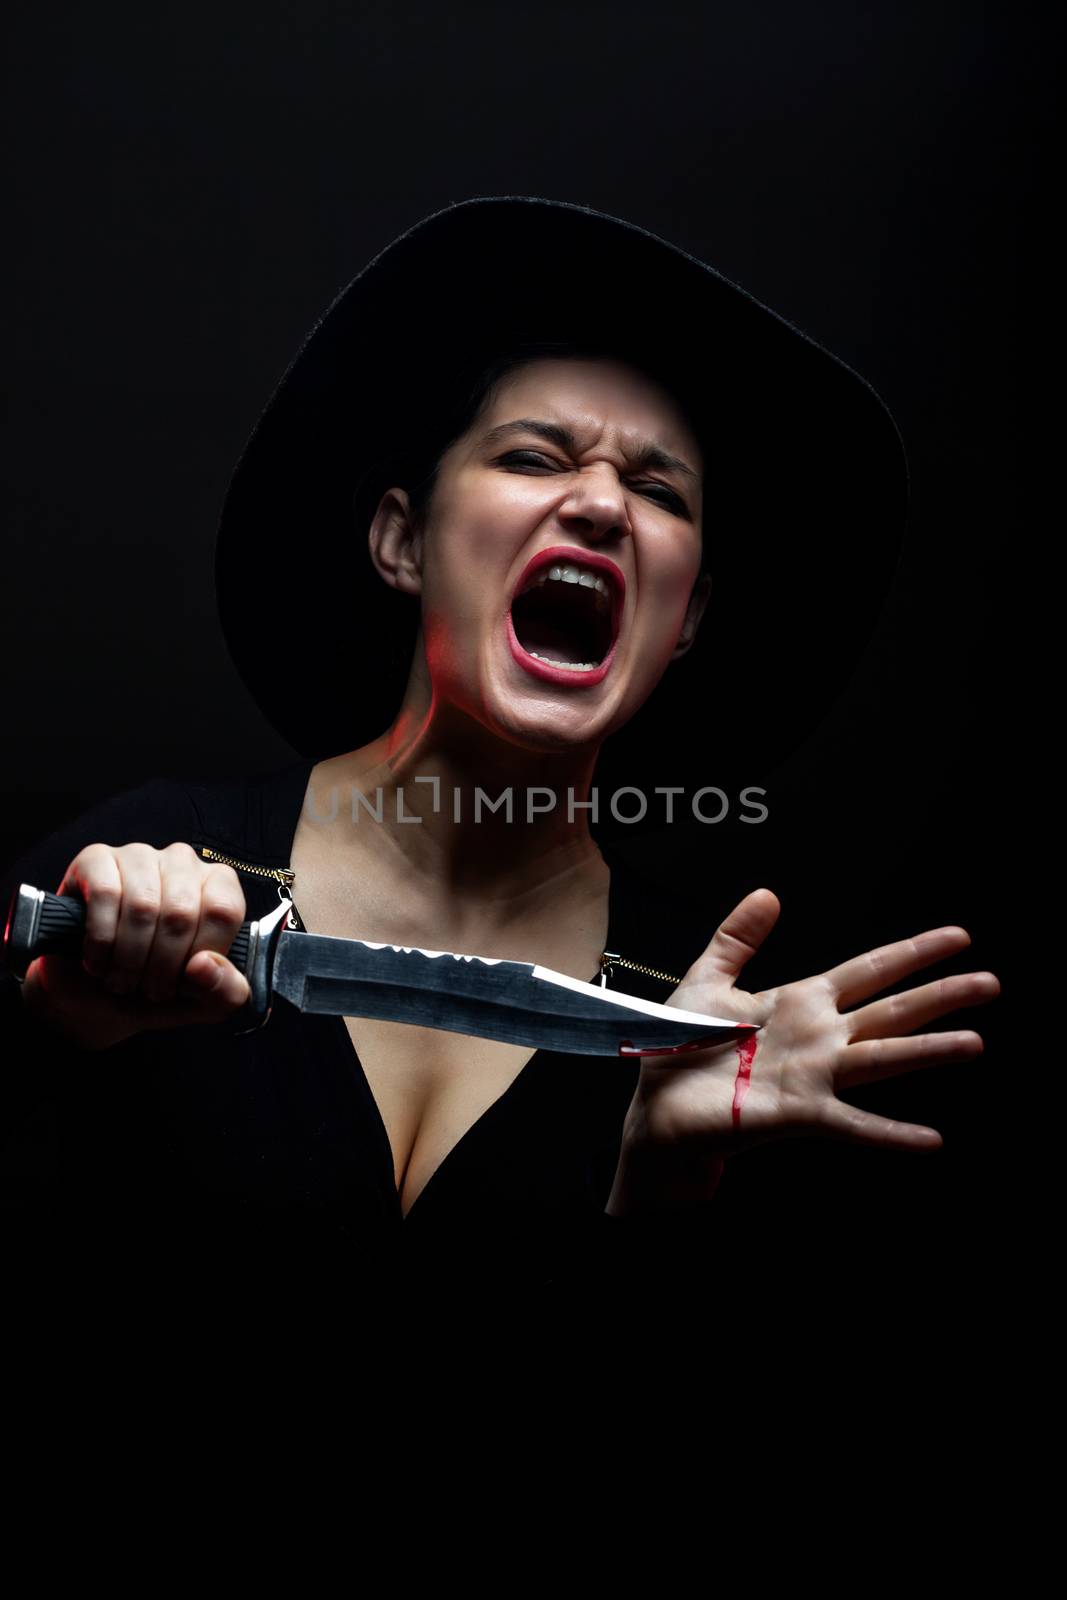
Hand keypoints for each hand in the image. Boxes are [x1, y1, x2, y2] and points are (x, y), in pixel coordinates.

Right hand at [20, 841, 251, 1051]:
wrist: (96, 996)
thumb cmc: (156, 987)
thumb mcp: (204, 1001)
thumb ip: (225, 990)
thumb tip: (204, 965)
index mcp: (219, 885)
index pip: (223, 911)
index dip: (201, 956)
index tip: (184, 982)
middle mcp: (182, 862)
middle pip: (182, 912)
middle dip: (162, 966)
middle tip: (150, 990)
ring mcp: (139, 856)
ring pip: (143, 906)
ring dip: (129, 958)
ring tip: (122, 981)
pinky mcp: (96, 859)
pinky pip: (105, 894)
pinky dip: (101, 939)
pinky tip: (98, 960)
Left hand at [624, 889, 999, 1160]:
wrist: (656, 1104)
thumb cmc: (681, 1047)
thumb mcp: (708, 979)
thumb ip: (738, 937)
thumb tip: (767, 893)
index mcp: (802, 1002)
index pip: (869, 971)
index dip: (912, 953)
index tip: (957, 937)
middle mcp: (819, 1038)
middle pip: (891, 1011)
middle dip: (941, 996)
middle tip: (990, 983)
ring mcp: (813, 1076)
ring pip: (881, 1060)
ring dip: (928, 1052)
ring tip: (974, 1043)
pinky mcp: (797, 1113)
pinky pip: (851, 1123)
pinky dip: (890, 1133)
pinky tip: (929, 1139)